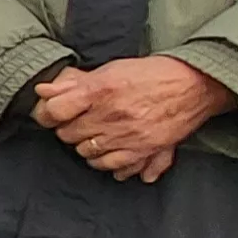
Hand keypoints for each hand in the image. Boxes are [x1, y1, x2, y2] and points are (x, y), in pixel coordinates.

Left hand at [31, 56, 233, 180]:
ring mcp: (128, 136)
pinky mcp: (144, 150)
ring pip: (87, 154)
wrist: (195, 85)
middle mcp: (112, 115)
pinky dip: (107, 162)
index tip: (54, 114)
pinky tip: (110, 151)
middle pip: (69, 135)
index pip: (55, 111)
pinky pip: (112, 168)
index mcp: (101, 89)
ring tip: (97, 135)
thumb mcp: (111, 70)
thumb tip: (42, 90)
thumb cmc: (152, 74)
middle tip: (80, 121)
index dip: (48, 114)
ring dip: (87, 147)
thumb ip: (74, 83)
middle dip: (70, 129)